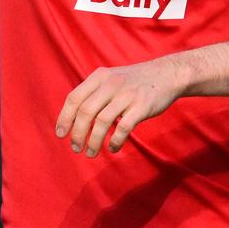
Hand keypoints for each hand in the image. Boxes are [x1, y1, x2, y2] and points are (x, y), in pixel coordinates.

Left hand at [54, 57, 184, 157]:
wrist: (167, 74)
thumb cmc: (134, 82)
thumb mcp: (111, 78)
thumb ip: (93, 93)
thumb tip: (73, 119)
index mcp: (99, 77)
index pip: (74, 98)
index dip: (64, 118)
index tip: (61, 134)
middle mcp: (110, 84)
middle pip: (85, 111)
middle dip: (77, 133)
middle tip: (76, 148)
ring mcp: (127, 95)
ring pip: (102, 122)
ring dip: (93, 141)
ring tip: (91, 153)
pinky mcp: (142, 106)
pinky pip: (123, 128)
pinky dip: (115, 141)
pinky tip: (113, 148)